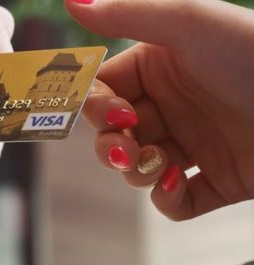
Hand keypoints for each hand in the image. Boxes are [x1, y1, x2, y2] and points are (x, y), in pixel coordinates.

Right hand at [66, 0, 253, 219]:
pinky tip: (178, 181)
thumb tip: (72, 1)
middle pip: (113, 136)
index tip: (111, 113)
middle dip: (110, 147)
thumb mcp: (187, 21)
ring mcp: (192, 147)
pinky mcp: (214, 182)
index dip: (96, 108)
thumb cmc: (252, 52)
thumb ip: (125, 14)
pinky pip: (174, 202)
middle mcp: (172, 108)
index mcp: (159, 70)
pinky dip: (167, 198)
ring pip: (137, 170)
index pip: (104, 93)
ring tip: (160, 162)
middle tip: (125, 150)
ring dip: (137, 171)